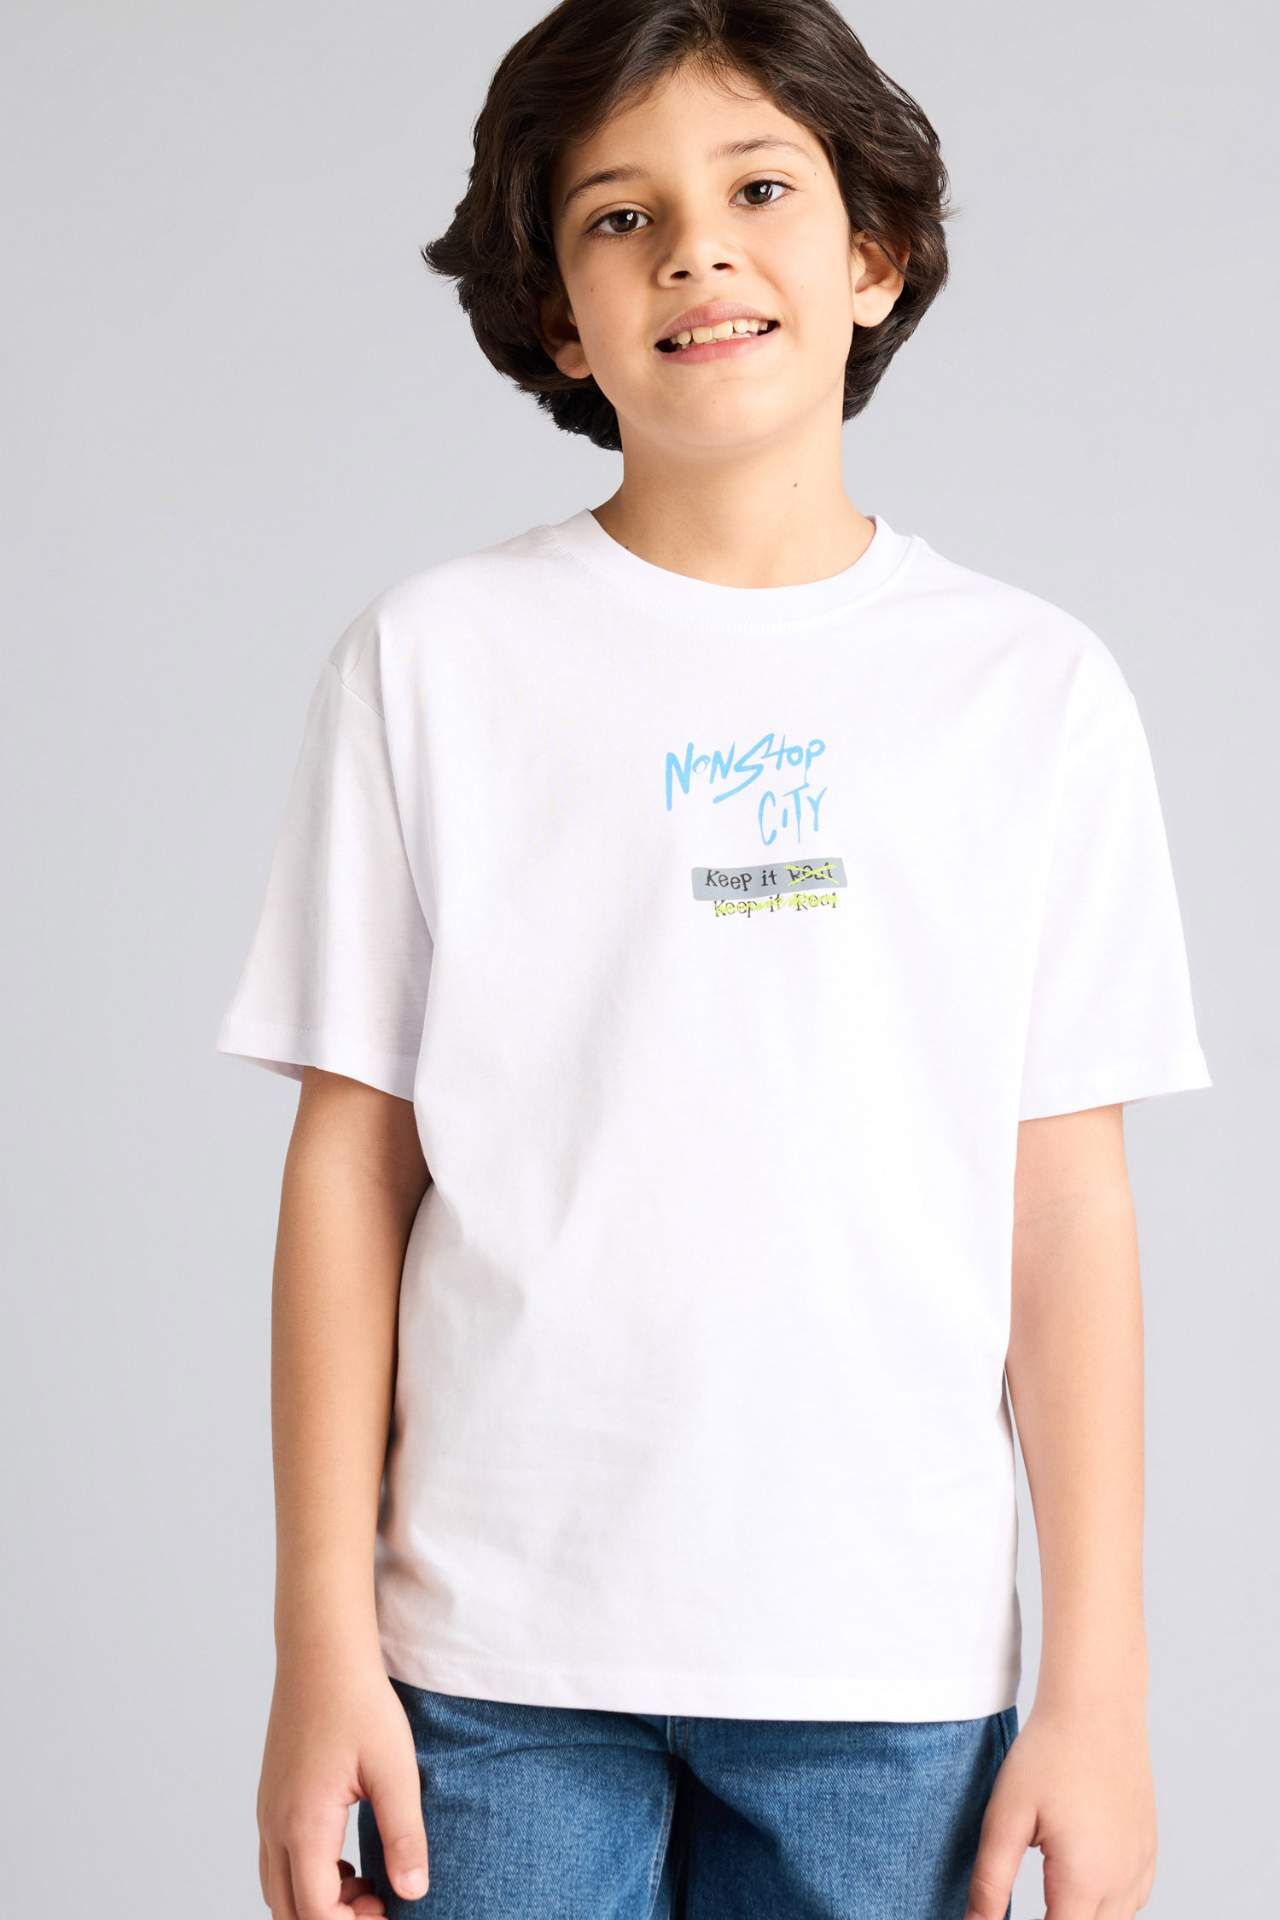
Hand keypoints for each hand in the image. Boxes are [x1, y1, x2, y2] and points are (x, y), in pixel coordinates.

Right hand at [257, 1648, 429, 1916]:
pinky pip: (278, 1860)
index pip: (315, 1911)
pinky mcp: (272, 1796)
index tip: (391, 1912)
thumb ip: (404, 1834)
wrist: (322, 1650)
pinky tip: (346, 1859)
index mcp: (304, 1823)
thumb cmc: (359, 1702)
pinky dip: (307, 1877)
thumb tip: (413, 1892)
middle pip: (287, 1911)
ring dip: (317, 1901)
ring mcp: (268, 1810)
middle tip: (379, 1904)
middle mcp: (275, 1824)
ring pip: (277, 1888)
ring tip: (367, 1883)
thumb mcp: (394, 1769)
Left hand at [963, 1696, 1156, 1917]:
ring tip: (1049, 1901)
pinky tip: (1081, 1886)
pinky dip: (1107, 1907)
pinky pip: (1132, 1903)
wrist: (1097, 1707)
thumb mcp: (1005, 1816)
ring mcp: (1140, 1868)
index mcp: (1084, 1881)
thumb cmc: (1048, 1754)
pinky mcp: (1148, 1851)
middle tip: (1026, 1906)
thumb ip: (989, 1882)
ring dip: (1082, 1918)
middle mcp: (1121, 1884)